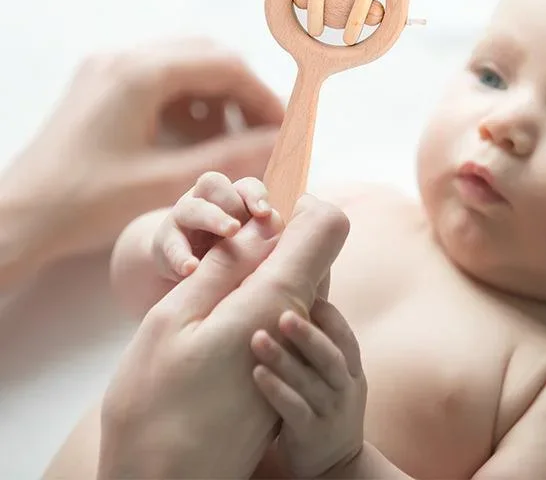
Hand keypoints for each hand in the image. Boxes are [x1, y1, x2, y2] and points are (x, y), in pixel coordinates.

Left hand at [0, 38, 283, 275]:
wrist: (19, 215)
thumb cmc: (87, 202)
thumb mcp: (168, 182)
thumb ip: (232, 156)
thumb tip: (283, 142)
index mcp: (141, 74)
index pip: (225, 65)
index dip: (262, 95)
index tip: (283, 127)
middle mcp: (125, 57)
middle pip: (207, 56)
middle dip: (241, 91)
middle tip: (261, 130)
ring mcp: (110, 66)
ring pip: (185, 63)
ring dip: (215, 95)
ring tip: (228, 138)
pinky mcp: (102, 82)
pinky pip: (161, 76)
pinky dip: (187, 100)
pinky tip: (192, 136)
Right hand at [91, 195, 349, 479]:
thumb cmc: (156, 403)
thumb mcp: (175, 318)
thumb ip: (224, 265)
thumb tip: (261, 224)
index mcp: (281, 298)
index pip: (327, 224)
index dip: (295, 203)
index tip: (254, 212)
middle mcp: (301, 320)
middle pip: (311, 250)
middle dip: (272, 235)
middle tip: (219, 250)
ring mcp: (294, 347)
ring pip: (294, 280)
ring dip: (261, 269)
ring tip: (209, 289)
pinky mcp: (283, 365)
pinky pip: (283, 311)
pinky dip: (257, 300)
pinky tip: (216, 321)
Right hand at [153, 173, 271, 279]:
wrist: (185, 265)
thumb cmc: (228, 251)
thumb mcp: (248, 240)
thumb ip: (262, 233)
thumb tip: (284, 233)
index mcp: (231, 197)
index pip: (245, 185)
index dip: (255, 195)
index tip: (265, 213)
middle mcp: (205, 200)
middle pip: (214, 184)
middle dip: (230, 203)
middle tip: (240, 226)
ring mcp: (183, 218)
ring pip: (192, 208)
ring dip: (212, 218)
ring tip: (229, 234)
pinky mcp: (165, 242)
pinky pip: (171, 245)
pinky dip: (181, 256)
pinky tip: (191, 269)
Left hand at [251, 299, 366, 478]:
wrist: (337, 465)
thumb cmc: (327, 408)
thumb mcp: (336, 378)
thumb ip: (321, 348)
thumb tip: (297, 302)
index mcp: (353, 370)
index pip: (346, 337)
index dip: (330, 317)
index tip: (308, 295)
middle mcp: (346, 389)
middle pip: (330, 357)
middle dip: (307, 334)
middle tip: (283, 313)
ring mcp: (331, 412)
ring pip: (309, 382)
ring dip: (283, 359)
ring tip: (257, 338)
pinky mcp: (311, 434)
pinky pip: (294, 410)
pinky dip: (276, 391)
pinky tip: (257, 373)